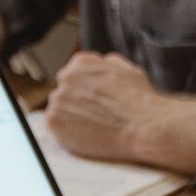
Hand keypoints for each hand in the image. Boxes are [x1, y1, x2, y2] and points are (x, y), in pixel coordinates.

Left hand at [45, 52, 160, 163]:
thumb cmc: (138, 99)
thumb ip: (104, 64)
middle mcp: (66, 78)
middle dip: (75, 102)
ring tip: (92, 124)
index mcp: (81, 62)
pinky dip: (65, 130)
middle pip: (64, 91)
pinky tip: (84, 132)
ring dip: (70, 116)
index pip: (73, 74)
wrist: (141, 126)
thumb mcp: (125, 69)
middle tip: (93, 114)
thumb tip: (97, 64)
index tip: (93, 99)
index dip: (84, 89)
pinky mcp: (54, 122)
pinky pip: (54, 125)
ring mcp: (58, 100)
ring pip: (58, 108)